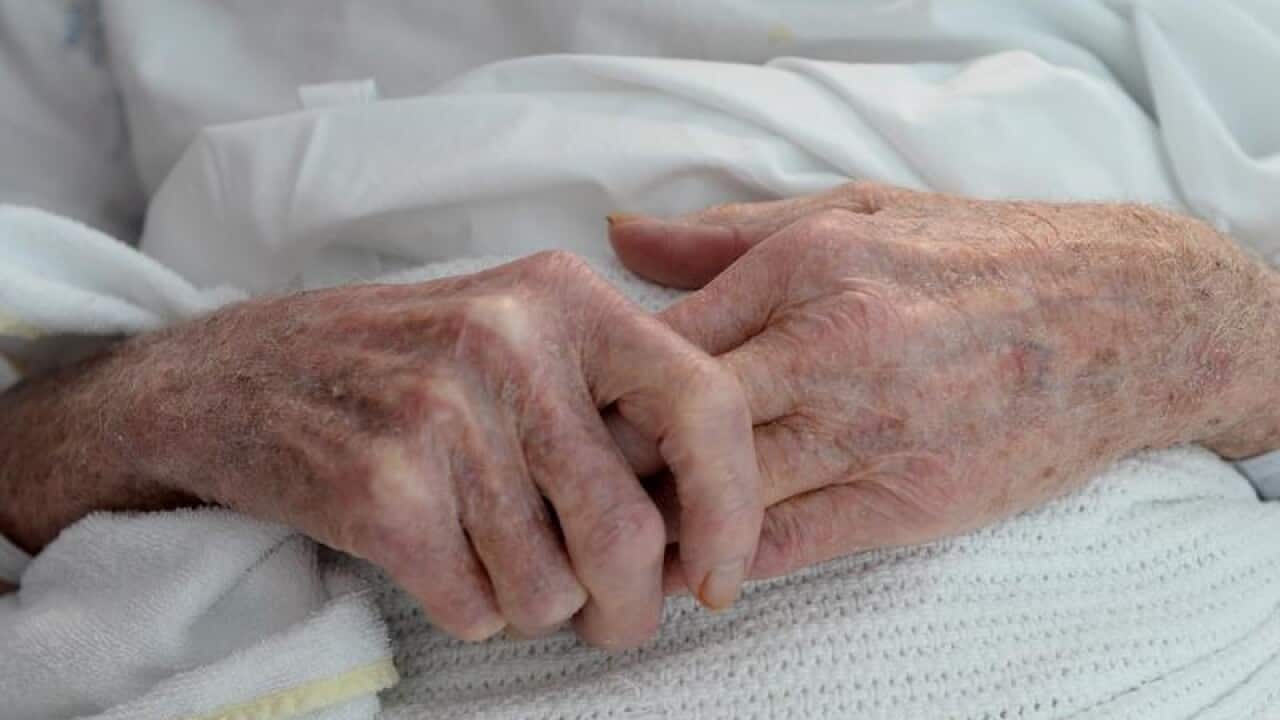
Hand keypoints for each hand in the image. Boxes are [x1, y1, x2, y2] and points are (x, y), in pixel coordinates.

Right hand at [0, 251, 761, 647]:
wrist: (230, 378)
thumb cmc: (400, 365)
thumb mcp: (517, 334)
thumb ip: (615, 403)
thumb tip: (708, 527)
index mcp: (564, 296)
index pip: (705, 405)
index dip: (732, 509)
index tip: (718, 577)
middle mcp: (508, 340)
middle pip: (630, 530)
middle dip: (630, 604)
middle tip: (608, 614)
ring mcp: (439, 411)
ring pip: (552, 588)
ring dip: (535, 604)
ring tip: (492, 554)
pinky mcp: (380, 487)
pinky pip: (476, 608)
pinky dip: (468, 609)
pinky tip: (436, 558)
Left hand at [609, 182, 1279, 583]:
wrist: (1126, 321)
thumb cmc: (982, 257)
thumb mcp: (857, 211)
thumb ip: (728, 235)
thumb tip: (619, 241)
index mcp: (807, 265)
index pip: (659, 340)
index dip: (603, 383)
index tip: (581, 407)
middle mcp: (831, 348)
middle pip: (674, 422)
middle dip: (612, 460)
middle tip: (576, 482)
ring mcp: (873, 431)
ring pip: (720, 494)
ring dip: (658, 519)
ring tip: (620, 531)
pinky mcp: (911, 502)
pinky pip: (787, 546)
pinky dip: (726, 560)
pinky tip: (696, 560)